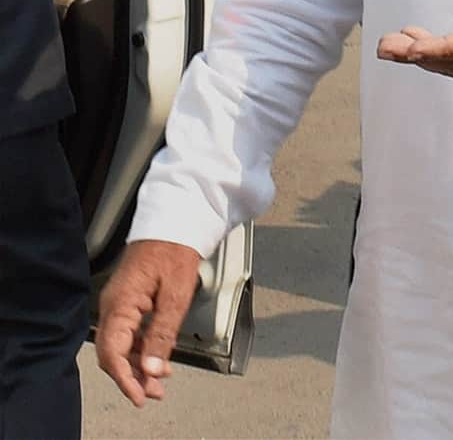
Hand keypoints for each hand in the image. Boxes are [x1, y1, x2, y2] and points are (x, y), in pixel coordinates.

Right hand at [95, 240, 200, 406]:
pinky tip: (156, 358)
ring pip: (120, 345)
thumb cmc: (175, 248)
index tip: (140, 395)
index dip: (125, 379)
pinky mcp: (128, 300)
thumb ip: (162, 333)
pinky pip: (128, 333)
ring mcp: (119, 302)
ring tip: (158, 381)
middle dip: (132, 376)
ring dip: (138, 365)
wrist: (175, 220)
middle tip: (154, 392)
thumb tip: (152, 368)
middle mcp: (114, 304)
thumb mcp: (176, 294)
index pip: (112, 353)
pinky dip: (141, 349)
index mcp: (121, 303)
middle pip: (114, 353)